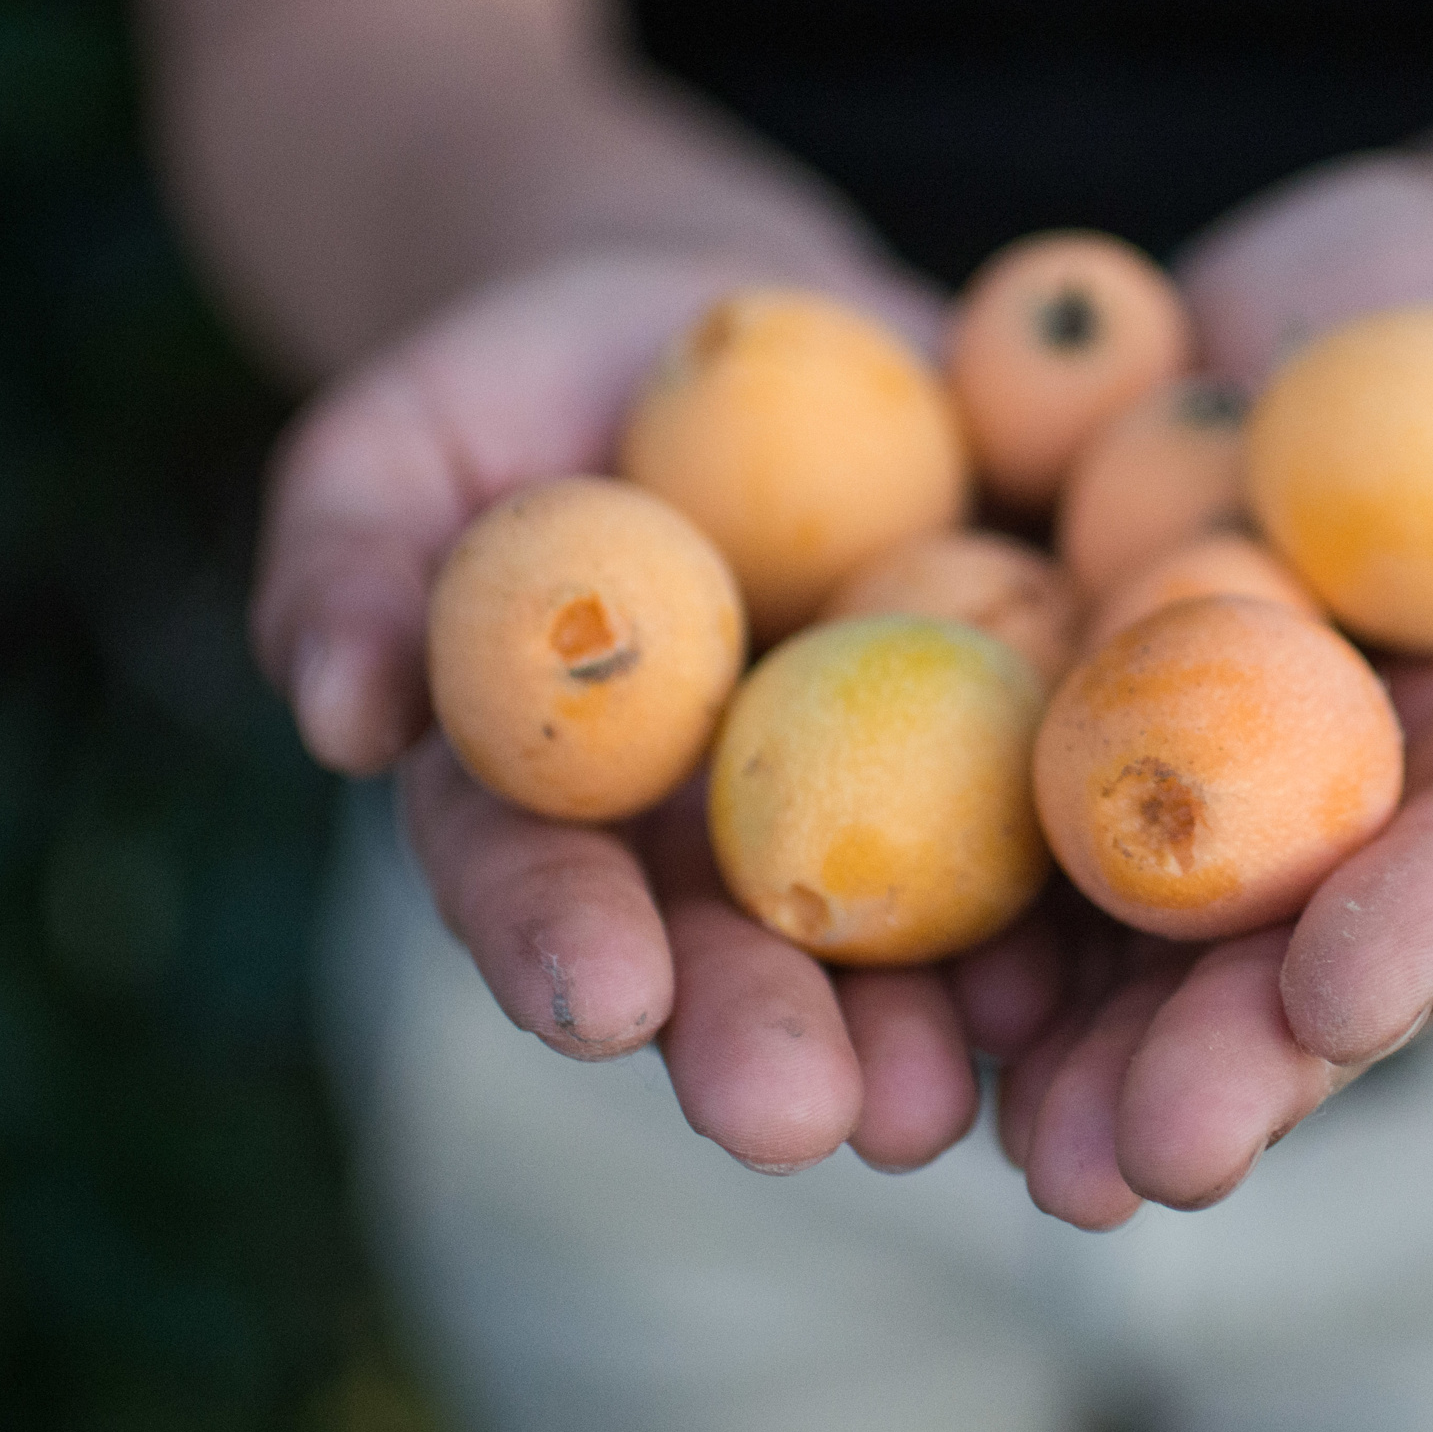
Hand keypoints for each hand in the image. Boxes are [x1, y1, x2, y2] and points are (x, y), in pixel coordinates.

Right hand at [257, 247, 1001, 1172]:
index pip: (533, 888)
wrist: (733, 314)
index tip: (599, 1000)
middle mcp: (712, 844)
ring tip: (948, 1103)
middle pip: (726, 961)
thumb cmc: (524, 384)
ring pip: (896, 946)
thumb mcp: (404, 439)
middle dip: (758, 1044)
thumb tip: (335, 707)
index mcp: (551, 807)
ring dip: (927, 1032)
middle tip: (796, 1117)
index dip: (561, 944)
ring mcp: (868, 800)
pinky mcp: (1009, 730)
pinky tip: (1096, 969)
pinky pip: (1048, 825)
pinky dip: (1072, 908)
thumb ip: (348, 561)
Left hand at [977, 157, 1432, 1224]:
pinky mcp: (1067, 749)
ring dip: (1079, 1062)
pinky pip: (1003, 853)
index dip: (1427, 923)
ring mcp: (1208, 802)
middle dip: (1232, 1066)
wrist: (1336, 305)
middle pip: (1305, 960)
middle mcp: (1366, 817)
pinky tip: (879, 1003)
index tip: (1346, 991)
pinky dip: (951, 934)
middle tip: (1149, 1160)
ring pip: (1147, 960)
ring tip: (1015, 1151)